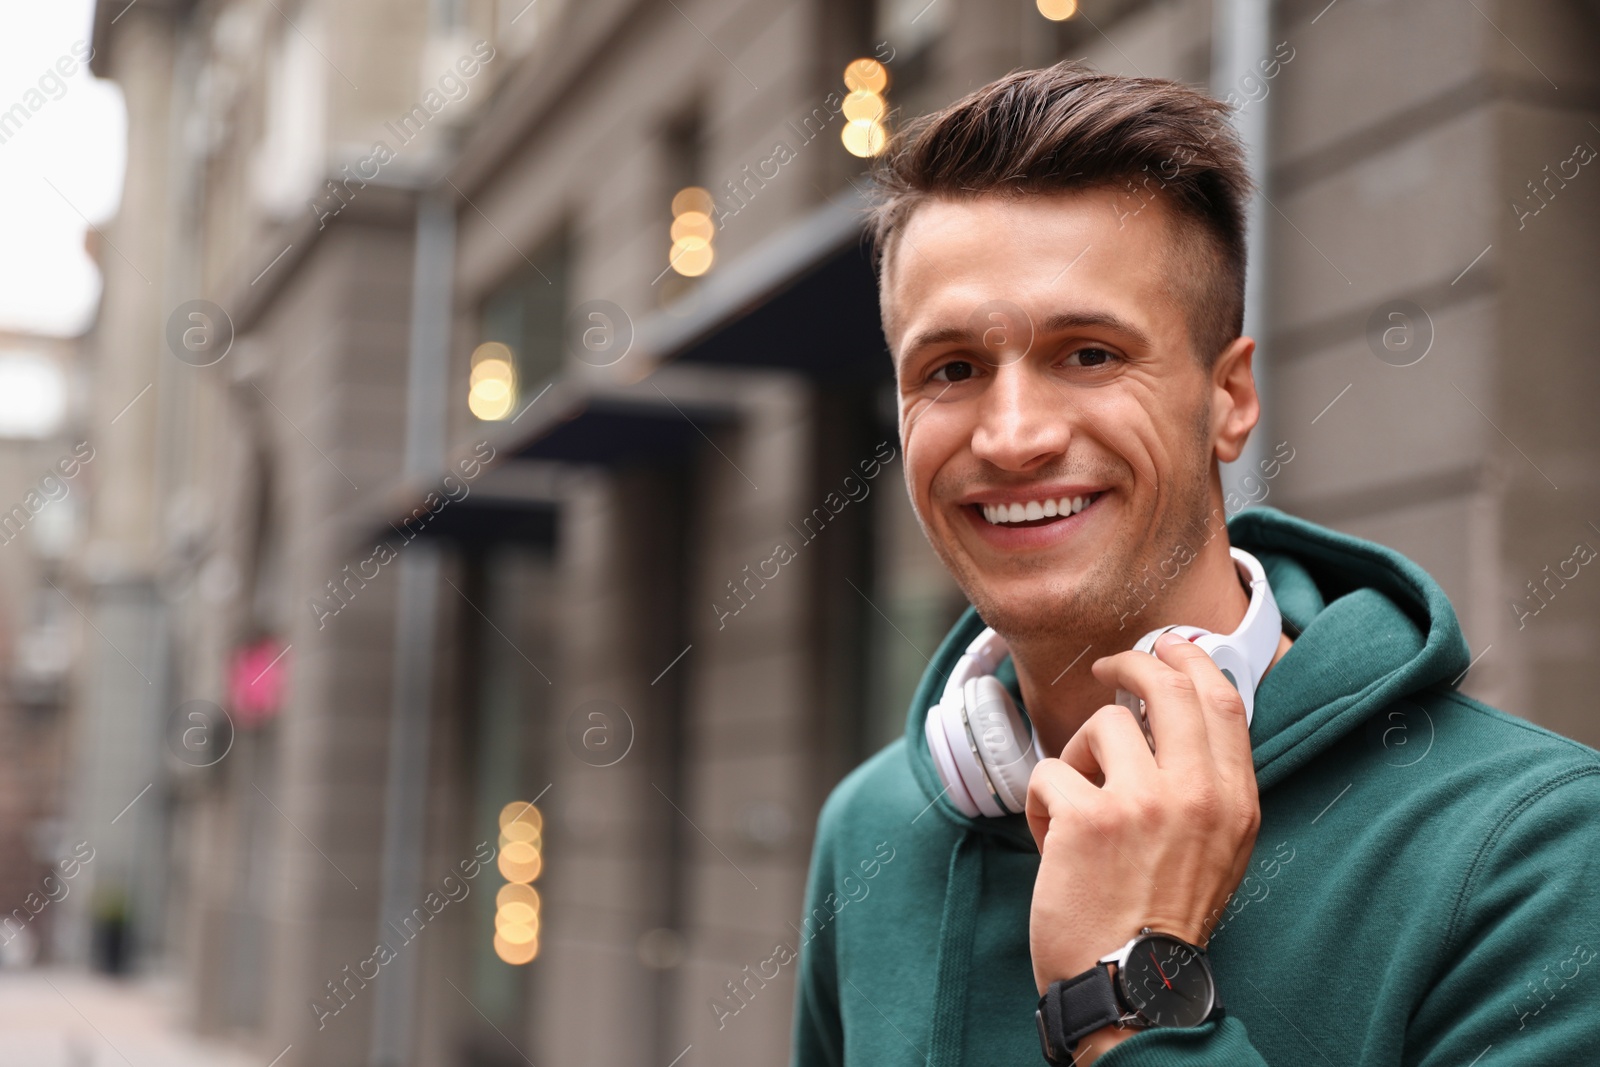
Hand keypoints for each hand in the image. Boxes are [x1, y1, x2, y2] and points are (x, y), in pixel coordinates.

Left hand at [1026, 633, 1260, 1053]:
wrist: (1131, 984)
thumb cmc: (1162, 917)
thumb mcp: (1217, 849)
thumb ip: (1206, 785)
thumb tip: (1177, 715)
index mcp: (1234, 801)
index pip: (1222, 700)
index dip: (1189, 660)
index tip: (1166, 647)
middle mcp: (1196, 793)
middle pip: (1166, 687)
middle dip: (1131, 665)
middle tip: (1108, 669)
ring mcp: (1142, 802)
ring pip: (1101, 725)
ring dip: (1077, 757)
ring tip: (1077, 806)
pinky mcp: (1088, 818)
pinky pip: (1049, 771)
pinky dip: (1040, 803)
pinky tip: (1050, 841)